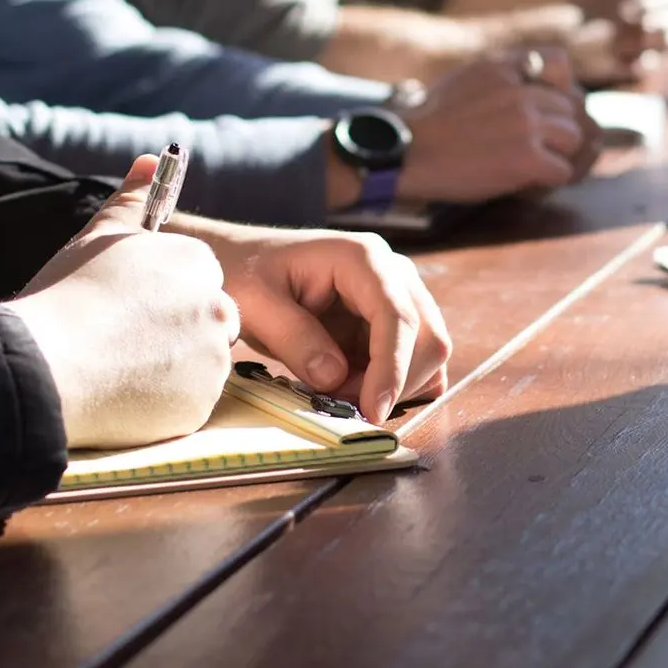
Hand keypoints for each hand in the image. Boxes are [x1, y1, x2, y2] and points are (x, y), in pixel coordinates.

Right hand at [9, 156, 239, 448]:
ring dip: (173, 366)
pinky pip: (190, 402)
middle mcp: (217, 307)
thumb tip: (151, 160)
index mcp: (197, 263)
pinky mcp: (201, 406)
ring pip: (201, 363)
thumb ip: (133, 198)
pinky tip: (125, 393)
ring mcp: (213, 359)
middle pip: (208, 320)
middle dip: (177, 330)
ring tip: (120, 366)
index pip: (198, 278)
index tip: (131, 307)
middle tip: (126, 340)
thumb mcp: (100, 235)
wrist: (47, 365)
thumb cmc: (69, 294)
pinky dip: (166, 401)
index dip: (163, 295)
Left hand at [168, 219, 451, 423]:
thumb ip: (294, 338)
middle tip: (341, 403)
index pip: (397, 315)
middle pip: (428, 336)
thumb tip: (335, 378)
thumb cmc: (244, 272)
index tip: (372, 410)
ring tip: (339, 391)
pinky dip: (393, 385)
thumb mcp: (256, 303)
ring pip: (427, 353)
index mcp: (362, 258)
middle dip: (394, 382)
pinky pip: (413, 361)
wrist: (240, 261)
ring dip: (394, 386)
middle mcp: (391, 272)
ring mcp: (395, 296)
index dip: (392, 367)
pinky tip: (351, 387)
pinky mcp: (389, 322)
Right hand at [396, 50, 601, 204]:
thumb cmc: (428, 123)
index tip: (543, 107)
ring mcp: (526, 124)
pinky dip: (547, 182)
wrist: (406, 154)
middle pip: (570, 107)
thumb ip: (499, 75)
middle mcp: (520, 90)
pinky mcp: (527, 159)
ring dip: (556, 155)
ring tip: (529, 166)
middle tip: (536, 147)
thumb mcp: (463, 78)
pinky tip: (523, 183)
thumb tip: (530, 84)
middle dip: (557, 129)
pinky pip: (562, 171)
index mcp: (503, 66)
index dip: (558, 87)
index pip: (559, 63)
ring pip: (573, 139)